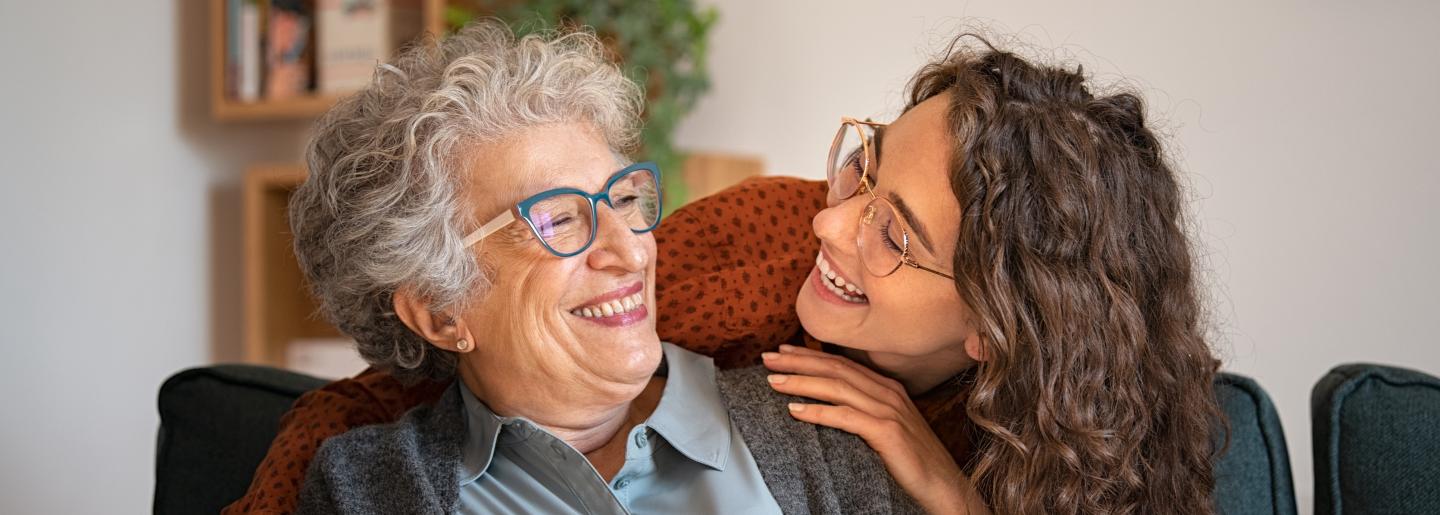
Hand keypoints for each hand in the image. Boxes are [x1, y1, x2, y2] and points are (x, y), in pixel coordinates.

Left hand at [763, 344, 988, 514]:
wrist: (944, 488)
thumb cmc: (912, 462)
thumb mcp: (886, 428)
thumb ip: (863, 411)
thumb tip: (827, 405)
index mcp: (887, 388)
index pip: (841, 364)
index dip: (809, 355)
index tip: (782, 351)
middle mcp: (888, 393)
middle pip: (835, 369)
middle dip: (798, 361)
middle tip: (767, 358)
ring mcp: (889, 410)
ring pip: (837, 387)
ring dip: (801, 381)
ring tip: (773, 380)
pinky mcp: (888, 431)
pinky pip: (845, 417)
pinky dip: (817, 411)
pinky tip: (794, 410)